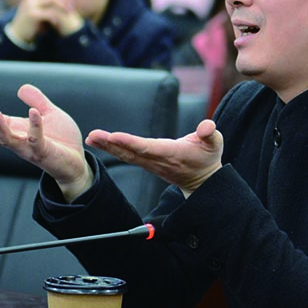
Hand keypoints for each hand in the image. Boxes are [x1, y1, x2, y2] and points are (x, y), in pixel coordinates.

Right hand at [0, 84, 91, 201]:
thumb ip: (37, 101)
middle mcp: (19, 141)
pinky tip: (33, 112)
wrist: (77, 161)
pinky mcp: (43, 152)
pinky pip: (36, 139)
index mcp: (17, 131)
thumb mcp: (50, 114)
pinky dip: (34, 126)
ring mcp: (29, 149)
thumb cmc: (62, 139)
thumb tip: (21, 88)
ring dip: (0, 127)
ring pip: (8, 140)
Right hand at [9, 0, 83, 42]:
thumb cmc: (33, 21)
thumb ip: (50, 3)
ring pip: (52, 0)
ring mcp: (30, 4)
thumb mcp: (41, 9)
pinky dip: (56, 16)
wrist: (19, 32)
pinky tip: (58, 22)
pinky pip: (49, 12)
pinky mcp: (32, 14)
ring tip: (69, 13)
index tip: (72, 0)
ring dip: (63, 7)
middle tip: (73, 7)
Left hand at [86, 119, 223, 196]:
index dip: (131, 142)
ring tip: (92, 137)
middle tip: (93, 135)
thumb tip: (207, 126)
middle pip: (131, 152)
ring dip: (108, 146)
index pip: (148, 147)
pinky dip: (112, 148)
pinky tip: (100, 141)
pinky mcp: (147, 163)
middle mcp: (158, 160)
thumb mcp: (215, 143)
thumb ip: (210, 133)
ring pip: (126, 155)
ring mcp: (151, 163)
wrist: (202, 181)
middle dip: (111, 144)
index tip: (114, 136)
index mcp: (173, 153)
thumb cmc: (208, 157)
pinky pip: (127, 156)